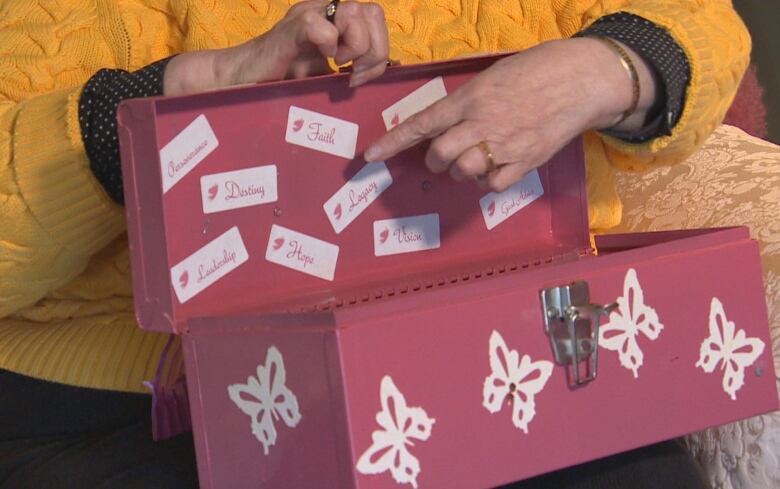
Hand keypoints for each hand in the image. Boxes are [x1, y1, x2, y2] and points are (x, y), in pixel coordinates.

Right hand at [164, 0, 388, 94]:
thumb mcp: (326, 73)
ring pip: (354, 12)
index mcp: (334, 17)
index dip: (380, 47)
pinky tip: (323, 63)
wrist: (241, 79)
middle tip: (354, 74)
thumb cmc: (281, 78)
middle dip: (374, 49)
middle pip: (372, 10)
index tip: (362, 75)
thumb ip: (353, 67)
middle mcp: (324, 9)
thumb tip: (389, 68)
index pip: (375, 15)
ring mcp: (308, 14)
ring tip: (338, 68)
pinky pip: (323, 26)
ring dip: (355, 46)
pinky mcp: (292, 28)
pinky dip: (330, 46)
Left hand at [364, 38, 657, 191]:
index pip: (421, 124)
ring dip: (460, 171)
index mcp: (469, 97)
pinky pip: (492, 184)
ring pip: (463, 172)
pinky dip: (487, 180)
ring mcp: (503, 144)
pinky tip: (497, 166)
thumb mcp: (491, 77)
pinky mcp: (525, 162)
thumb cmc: (535, 70)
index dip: (393, 142)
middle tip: (442, 156)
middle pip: (439, 155)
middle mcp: (481, 123)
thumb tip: (442, 125)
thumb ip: (465, 102)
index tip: (370, 157)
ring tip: (473, 159)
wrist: (581, 79)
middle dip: (434, 160)